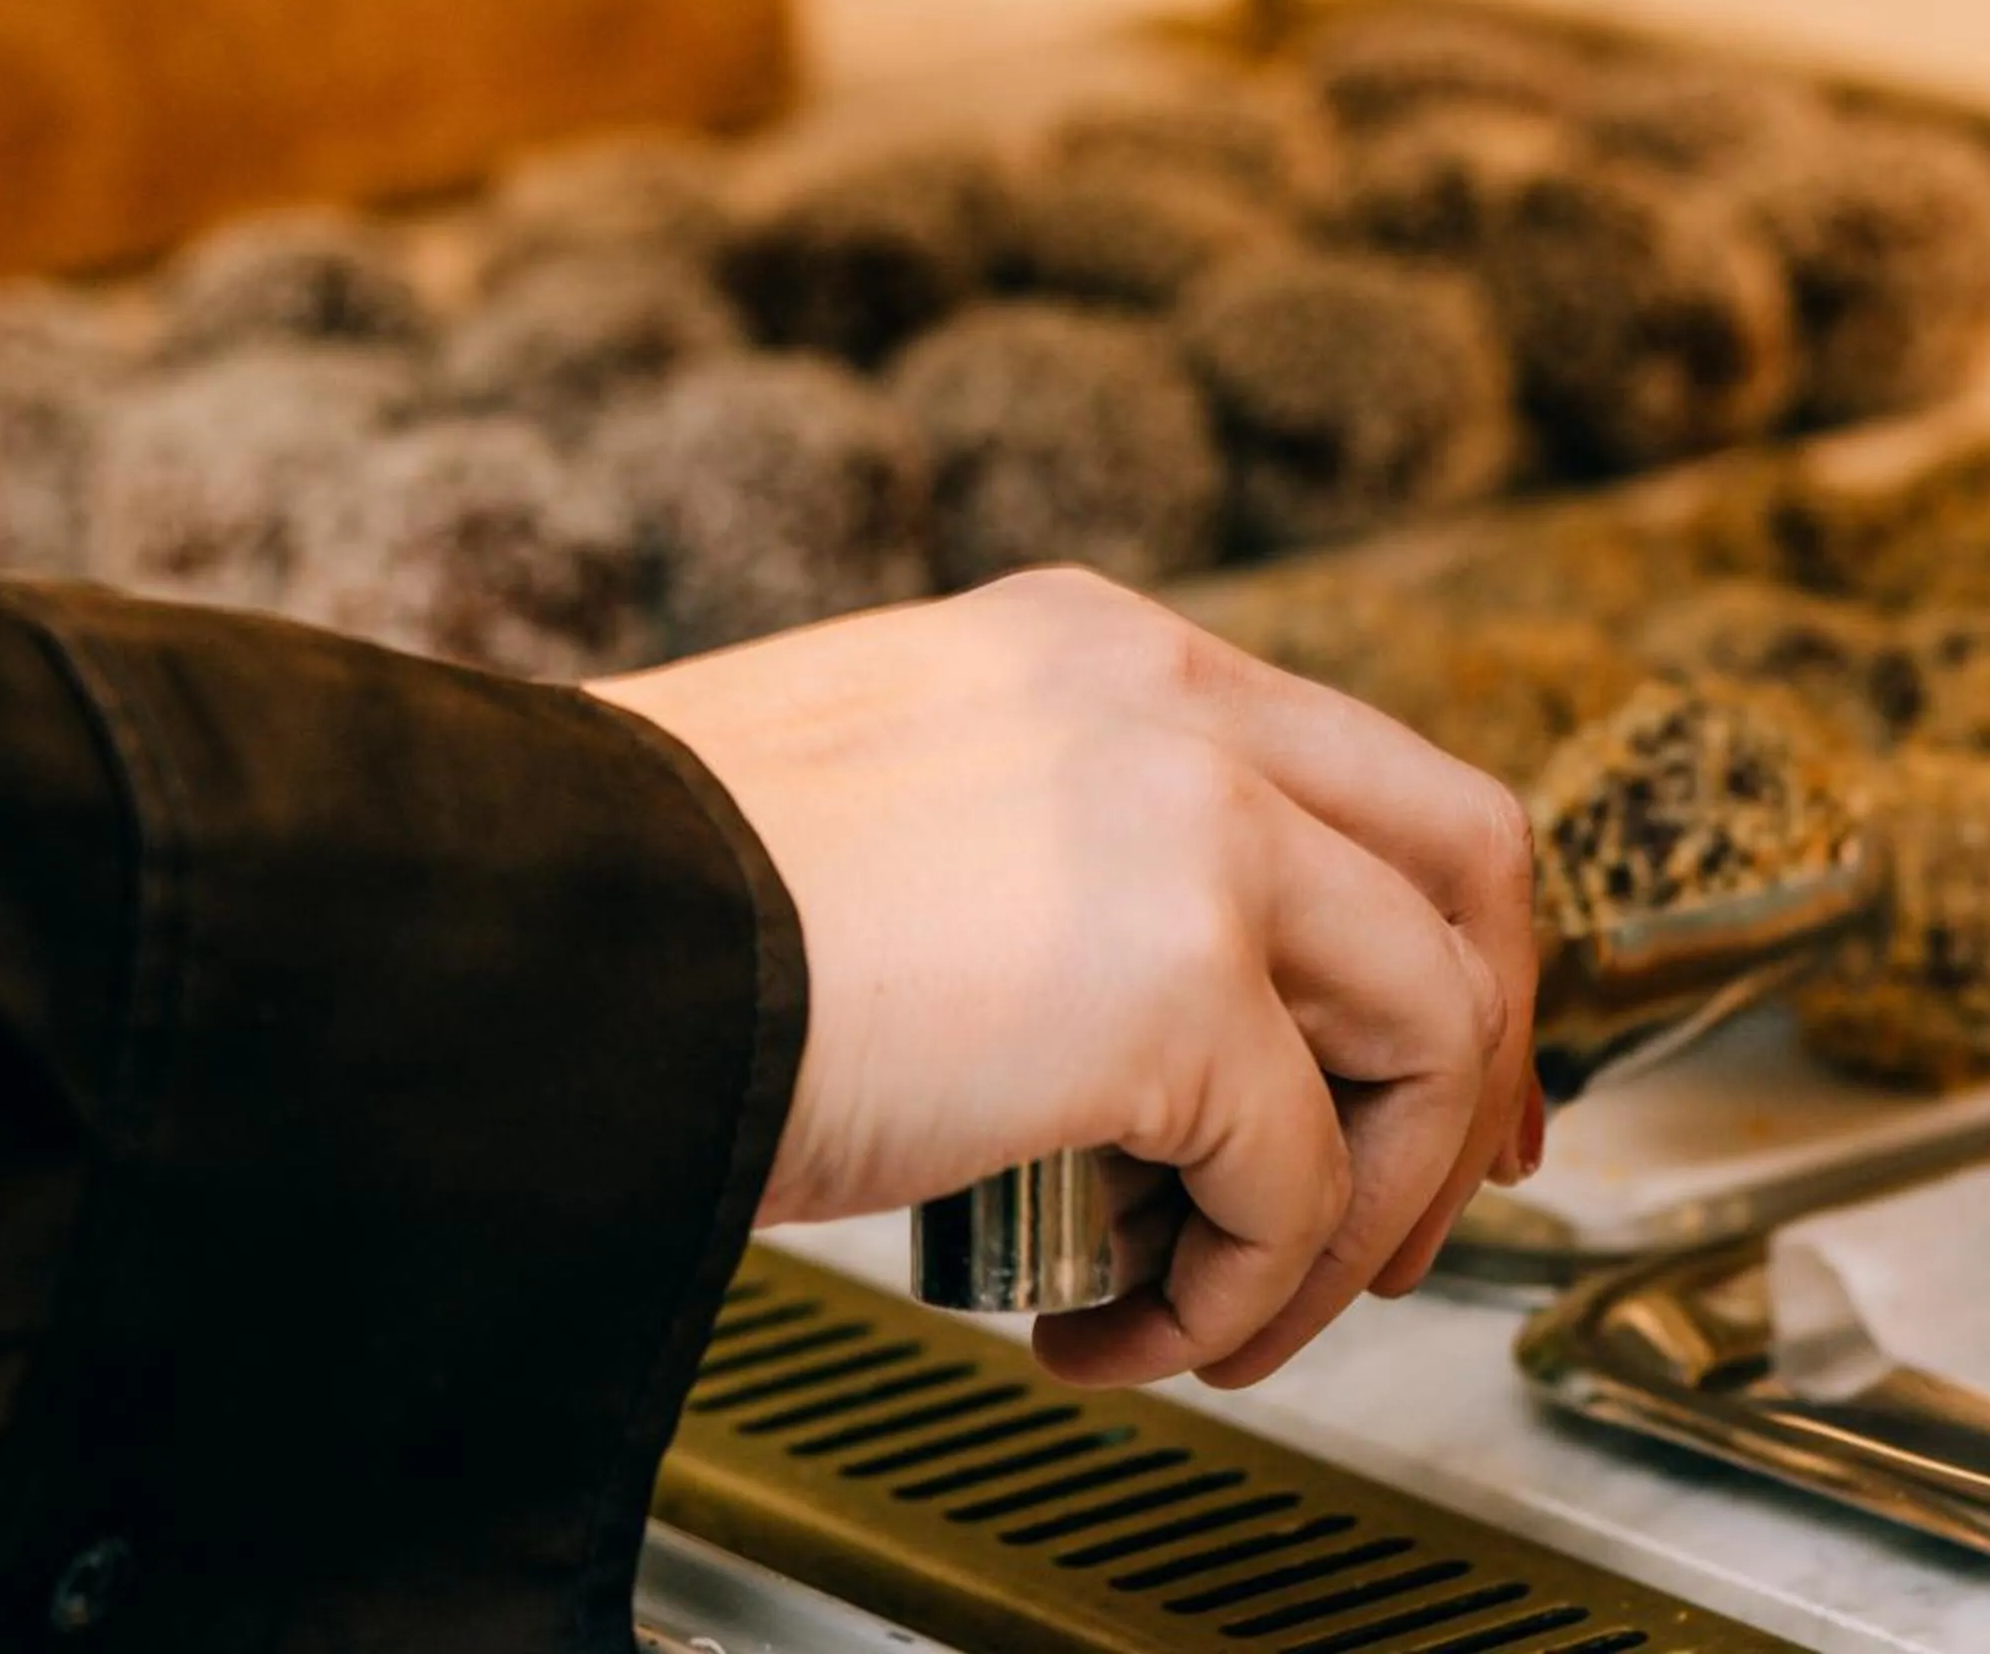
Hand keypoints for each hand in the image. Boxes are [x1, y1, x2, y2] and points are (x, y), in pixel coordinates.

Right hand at [588, 568, 1539, 1389]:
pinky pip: (1296, 1183)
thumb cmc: (647, 906)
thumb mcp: (892, 818)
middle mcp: (1168, 706)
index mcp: (1096, 656)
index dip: (1439, 937)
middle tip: (1417, 1202)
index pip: (1368, 776)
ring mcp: (1189, 828)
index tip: (1425, 1072)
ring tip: (1221, 1312)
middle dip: (1472, 1058)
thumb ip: (1055, 867)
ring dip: (1352, 1211)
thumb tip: (1160, 1041)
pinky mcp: (1171, 981)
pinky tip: (1106, 1332)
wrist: (517, 931)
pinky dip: (1236, 1295)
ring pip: (1428, 1027)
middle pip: (1471, 867)